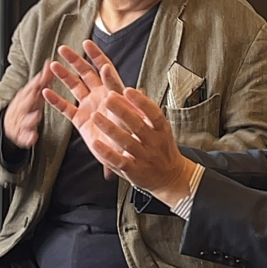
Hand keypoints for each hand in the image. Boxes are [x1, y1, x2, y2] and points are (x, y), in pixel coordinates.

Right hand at [2, 68, 52, 148]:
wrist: (9, 124)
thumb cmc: (26, 104)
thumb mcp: (33, 91)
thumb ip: (43, 78)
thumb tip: (51, 62)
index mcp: (25, 96)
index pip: (31, 87)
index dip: (37, 82)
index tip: (43, 77)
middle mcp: (21, 107)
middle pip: (25, 102)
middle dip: (30, 98)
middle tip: (36, 93)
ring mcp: (20, 121)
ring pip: (24, 120)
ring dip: (30, 118)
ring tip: (36, 116)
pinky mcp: (21, 135)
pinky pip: (24, 137)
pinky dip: (28, 138)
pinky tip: (33, 138)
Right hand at [42, 41, 127, 165]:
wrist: (127, 154)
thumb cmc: (134, 133)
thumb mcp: (130, 111)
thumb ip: (120, 92)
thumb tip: (112, 72)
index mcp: (114, 90)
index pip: (104, 68)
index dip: (96, 55)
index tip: (87, 43)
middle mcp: (101, 95)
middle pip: (86, 73)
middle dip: (74, 60)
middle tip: (63, 48)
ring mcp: (90, 107)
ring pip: (74, 87)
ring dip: (63, 76)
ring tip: (53, 65)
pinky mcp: (81, 121)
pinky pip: (66, 108)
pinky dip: (56, 101)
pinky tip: (46, 92)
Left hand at [87, 87, 196, 205]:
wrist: (170, 176)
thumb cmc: (162, 148)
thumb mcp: (160, 128)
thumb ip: (146, 112)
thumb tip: (134, 92)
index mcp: (161, 130)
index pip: (153, 113)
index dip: (141, 101)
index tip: (128, 90)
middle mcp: (154, 143)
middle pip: (138, 125)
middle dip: (122, 111)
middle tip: (108, 98)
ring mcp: (144, 157)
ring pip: (126, 142)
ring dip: (110, 129)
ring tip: (95, 116)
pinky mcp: (134, 171)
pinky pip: (119, 161)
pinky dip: (107, 152)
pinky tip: (96, 143)